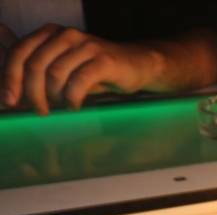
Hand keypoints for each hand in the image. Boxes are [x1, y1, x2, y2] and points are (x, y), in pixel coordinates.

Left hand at [1, 24, 163, 113]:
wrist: (136, 65)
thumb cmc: (95, 68)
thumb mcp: (61, 63)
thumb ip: (33, 62)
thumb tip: (2, 65)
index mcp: (50, 33)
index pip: (20, 53)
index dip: (10, 79)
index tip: (10, 102)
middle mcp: (66, 35)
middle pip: (35, 65)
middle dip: (32, 93)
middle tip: (39, 111)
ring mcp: (86, 46)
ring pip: (55, 74)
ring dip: (54, 97)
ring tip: (60, 108)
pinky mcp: (104, 60)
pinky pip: (79, 81)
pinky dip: (73, 98)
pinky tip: (75, 106)